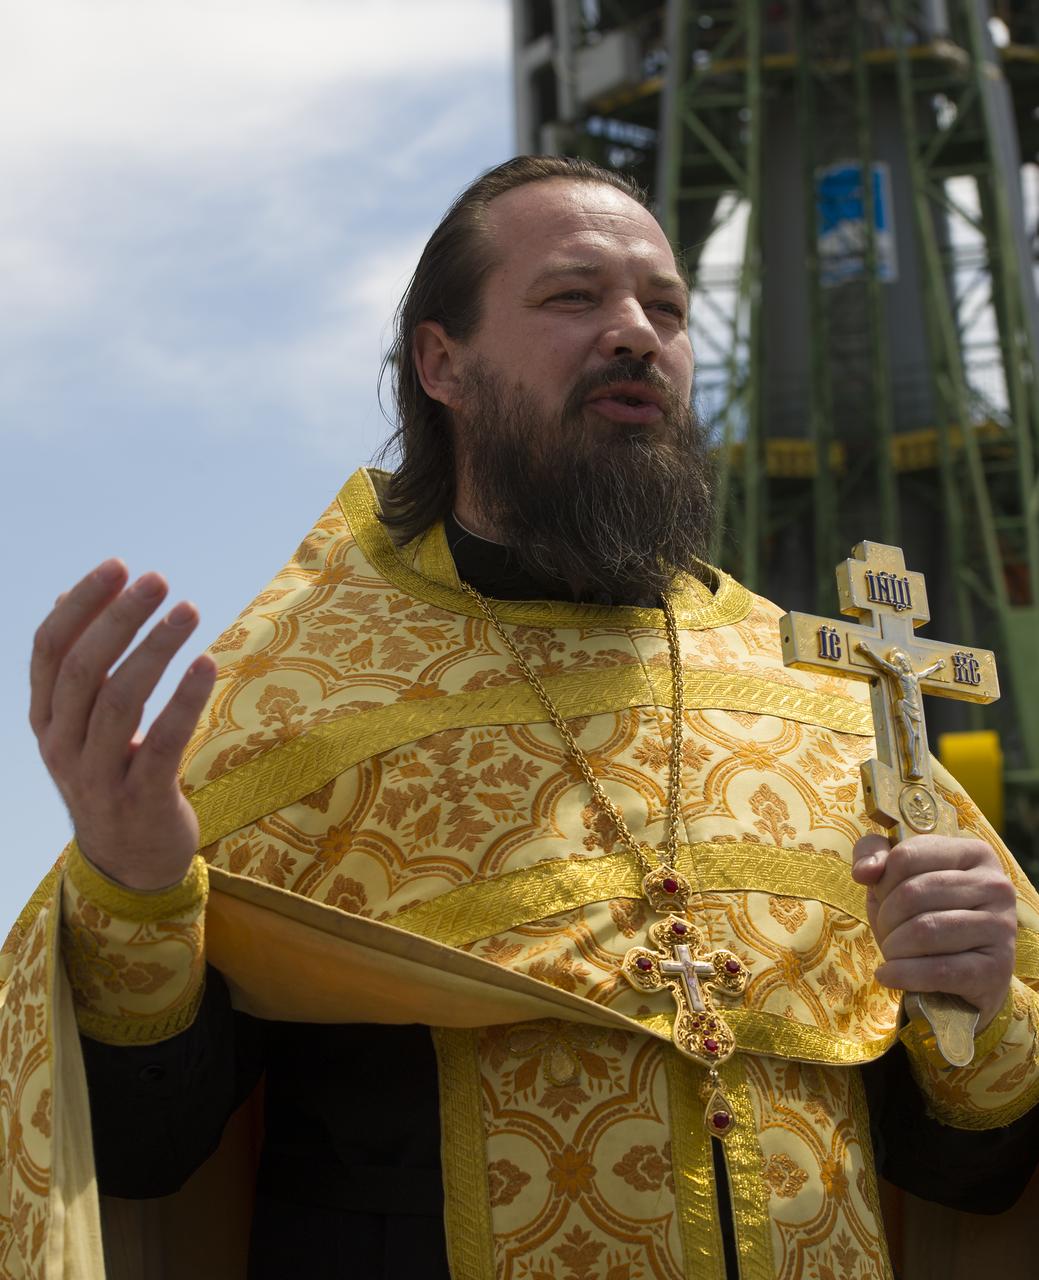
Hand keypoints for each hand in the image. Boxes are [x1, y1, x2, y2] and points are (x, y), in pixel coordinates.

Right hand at [30, 559, 216, 890]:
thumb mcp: (82, 723)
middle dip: (120, 618)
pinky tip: (207, 665)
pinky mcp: (140, 799)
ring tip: (189, 611)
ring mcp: (97, 776)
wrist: (129, 860)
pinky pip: (161, 743)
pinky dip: (184, 701)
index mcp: (45, 719)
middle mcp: (61, 745)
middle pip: (83, 669)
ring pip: (119, 701)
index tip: (118, 566)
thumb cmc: (111, 773)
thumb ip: (78, 666)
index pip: (49, 649)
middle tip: (159, 581)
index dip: (82, 604)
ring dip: (155, 650)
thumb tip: (71, 595)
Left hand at [851, 833, 1016, 1029]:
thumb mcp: (896, 878)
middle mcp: (995, 885)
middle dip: (886, 918)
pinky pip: (938, 970)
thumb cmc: (926, 916)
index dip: (882, 882)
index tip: (883, 898)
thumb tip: (864, 871)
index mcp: (974, 853)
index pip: (907, 856)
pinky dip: (902, 974)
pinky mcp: (997, 969)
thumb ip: (872, 855)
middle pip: (913, 893)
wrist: (964, 977)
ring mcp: (1002, 927)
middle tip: (887, 932)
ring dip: (894, 947)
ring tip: (892, 953)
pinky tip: (890, 975)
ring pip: (924, 931)